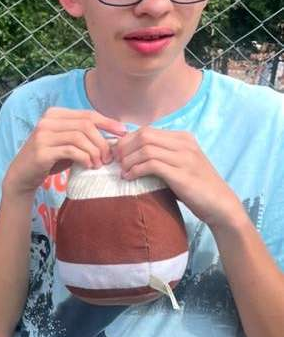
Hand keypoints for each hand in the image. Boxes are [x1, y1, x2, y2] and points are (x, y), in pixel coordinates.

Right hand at [3, 107, 126, 199]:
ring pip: (80, 137)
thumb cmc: (49, 159)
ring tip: (98, 164)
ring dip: (95, 151)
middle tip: (109, 157)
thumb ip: (83, 137)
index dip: (108, 122)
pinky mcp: (42, 151)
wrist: (22, 175)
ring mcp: (43, 134)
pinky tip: (88, 165)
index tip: (123, 133)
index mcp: (55, 114)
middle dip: (102, 141)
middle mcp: (47, 121)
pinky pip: (71, 150)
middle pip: (86, 125)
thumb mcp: (67, 144)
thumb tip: (114, 137)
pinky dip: (85, 158)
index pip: (87, 114)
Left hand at [113, 127, 244, 229]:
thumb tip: (129, 153)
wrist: (221, 206)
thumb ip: (160, 155)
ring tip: (122, 171)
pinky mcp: (182, 174)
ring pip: (145, 148)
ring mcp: (185, 158)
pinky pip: (151, 165)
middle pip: (143, 135)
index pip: (146, 130)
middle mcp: (184, 144)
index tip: (117, 153)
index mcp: (183, 138)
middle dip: (124, 148)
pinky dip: (135, 170)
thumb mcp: (178, 164)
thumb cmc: (195, 187)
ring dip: (128, 160)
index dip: (126, 140)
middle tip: (116, 162)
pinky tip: (129, 177)